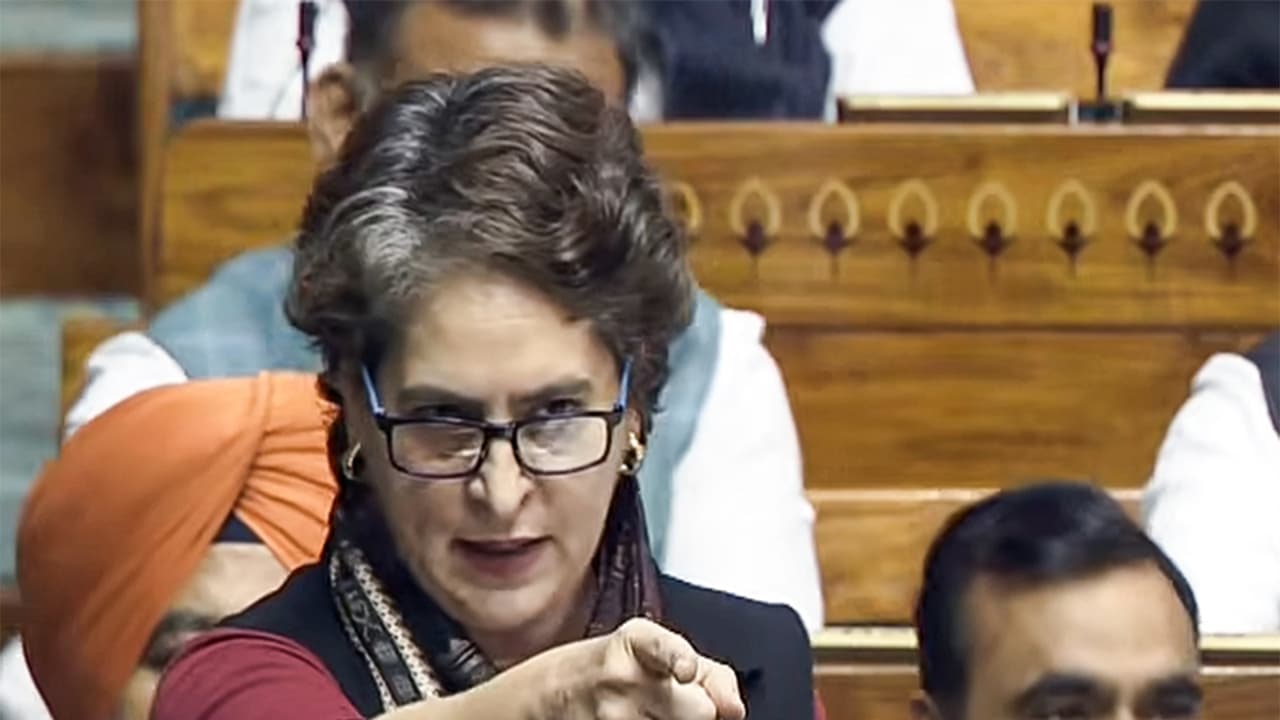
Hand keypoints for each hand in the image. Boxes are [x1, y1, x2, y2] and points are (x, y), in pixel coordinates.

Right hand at [548, 617, 745, 719]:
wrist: (546, 695)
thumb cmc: (609, 671)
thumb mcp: (656, 652)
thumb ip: (710, 674)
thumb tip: (735, 710)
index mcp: (638, 642)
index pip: (665, 650)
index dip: (679, 662)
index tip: (686, 672)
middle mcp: (623, 678)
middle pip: (699, 711)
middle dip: (698, 712)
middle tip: (677, 706)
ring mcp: (611, 718)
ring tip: (654, 716)